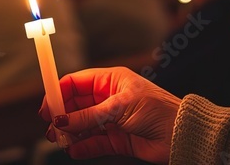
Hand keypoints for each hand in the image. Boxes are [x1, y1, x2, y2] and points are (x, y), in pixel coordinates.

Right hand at [38, 67, 179, 163]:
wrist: (182, 134)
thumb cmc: (158, 110)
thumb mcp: (119, 108)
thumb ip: (89, 115)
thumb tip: (61, 120)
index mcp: (110, 81)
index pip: (76, 82)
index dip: (58, 93)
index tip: (47, 107)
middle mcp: (108, 99)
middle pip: (75, 105)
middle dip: (61, 116)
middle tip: (51, 128)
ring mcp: (111, 120)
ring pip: (82, 125)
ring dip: (70, 133)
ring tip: (61, 141)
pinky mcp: (116, 140)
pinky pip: (93, 142)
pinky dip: (82, 147)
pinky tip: (74, 150)